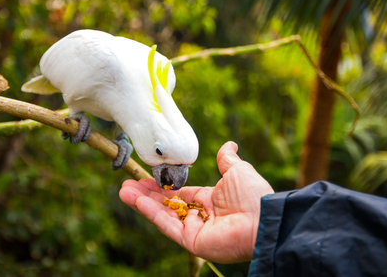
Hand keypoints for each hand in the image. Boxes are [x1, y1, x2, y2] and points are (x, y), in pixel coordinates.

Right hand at [119, 141, 273, 262]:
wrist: (262, 219)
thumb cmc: (253, 195)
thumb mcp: (238, 171)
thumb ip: (227, 160)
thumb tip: (228, 145)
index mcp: (210, 200)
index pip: (179, 193)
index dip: (162, 186)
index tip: (145, 177)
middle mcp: (199, 216)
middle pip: (167, 204)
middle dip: (146, 194)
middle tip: (127, 184)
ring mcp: (194, 229)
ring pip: (162, 215)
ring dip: (142, 202)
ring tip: (123, 190)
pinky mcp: (190, 241)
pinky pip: (166, 225)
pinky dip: (149, 212)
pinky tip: (134, 199)